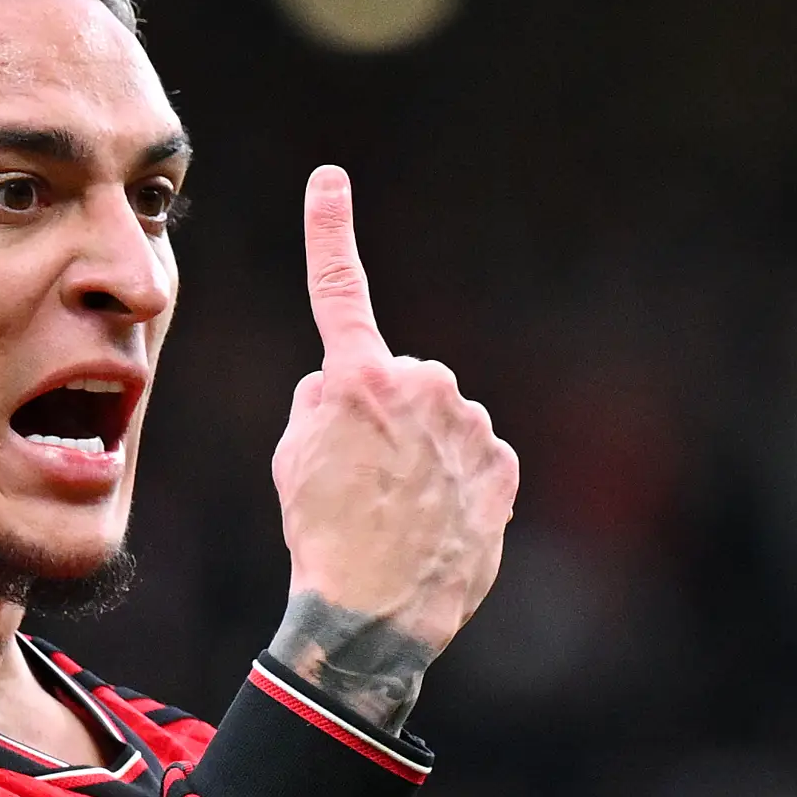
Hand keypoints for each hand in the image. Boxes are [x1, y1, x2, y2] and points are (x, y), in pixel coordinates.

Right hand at [267, 166, 518, 732]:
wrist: (371, 617)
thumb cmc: (321, 535)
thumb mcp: (292, 458)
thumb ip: (322, 403)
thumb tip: (350, 391)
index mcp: (356, 378)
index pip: (338, 288)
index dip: (328, 229)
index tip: (329, 179)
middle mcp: (422, 385)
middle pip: (401, 382)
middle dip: (386, 418)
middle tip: (362, 481)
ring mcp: (469, 426)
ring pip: (441, 423)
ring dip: (424, 455)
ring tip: (398, 513)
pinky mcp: (503, 467)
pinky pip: (473, 459)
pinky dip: (456, 485)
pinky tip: (434, 526)